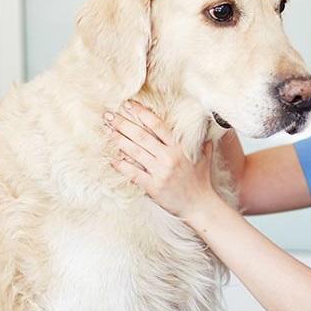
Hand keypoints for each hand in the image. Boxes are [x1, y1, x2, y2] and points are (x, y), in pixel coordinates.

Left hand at [104, 100, 218, 218]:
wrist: (200, 205)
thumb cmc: (201, 180)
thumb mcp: (204, 156)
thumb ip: (201, 140)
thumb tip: (204, 122)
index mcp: (179, 147)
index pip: (157, 124)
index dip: (141, 113)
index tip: (128, 104)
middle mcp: (168, 157)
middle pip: (141, 136)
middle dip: (122, 124)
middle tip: (108, 115)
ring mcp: (160, 172)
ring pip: (135, 152)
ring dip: (118, 140)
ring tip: (106, 131)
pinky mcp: (153, 187)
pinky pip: (133, 173)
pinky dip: (121, 166)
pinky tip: (111, 159)